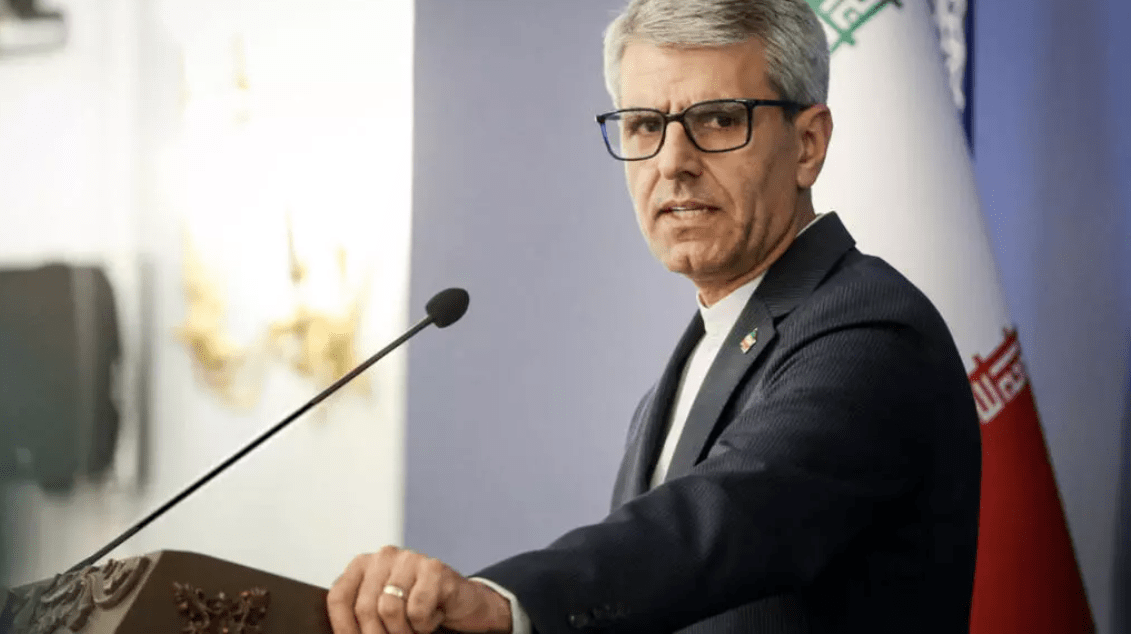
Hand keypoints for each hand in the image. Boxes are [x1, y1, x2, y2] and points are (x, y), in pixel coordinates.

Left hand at [326, 546, 511, 633]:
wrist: (464, 605)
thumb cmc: (419, 610)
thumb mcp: (383, 613)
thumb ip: (361, 619)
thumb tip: (341, 638)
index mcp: (364, 565)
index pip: (338, 597)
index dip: (343, 628)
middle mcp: (384, 556)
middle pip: (365, 608)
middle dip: (378, 635)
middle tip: (397, 638)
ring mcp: (411, 559)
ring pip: (389, 609)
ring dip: (403, 632)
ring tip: (415, 629)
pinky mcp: (435, 568)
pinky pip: (417, 609)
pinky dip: (425, 624)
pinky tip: (434, 614)